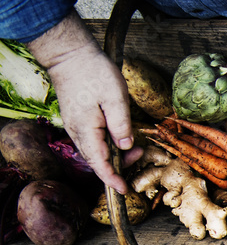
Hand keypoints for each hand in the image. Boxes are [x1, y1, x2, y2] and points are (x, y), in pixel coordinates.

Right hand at [28, 12, 137, 193]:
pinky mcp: (78, 120)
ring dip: (115, 155)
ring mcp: (75, 126)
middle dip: (119, 166)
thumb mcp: (114, 97)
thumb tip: (125, 147)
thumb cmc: (93, 72)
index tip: (124, 190)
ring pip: (96, 151)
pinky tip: (120, 138)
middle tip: (139, 154)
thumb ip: (121, 125)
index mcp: (86, 130)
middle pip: (97, 160)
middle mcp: (77, 132)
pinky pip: (93, 141)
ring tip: (134, 146)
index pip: (99, 164)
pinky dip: (108, 145)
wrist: (70, 54)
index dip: (112, 179)